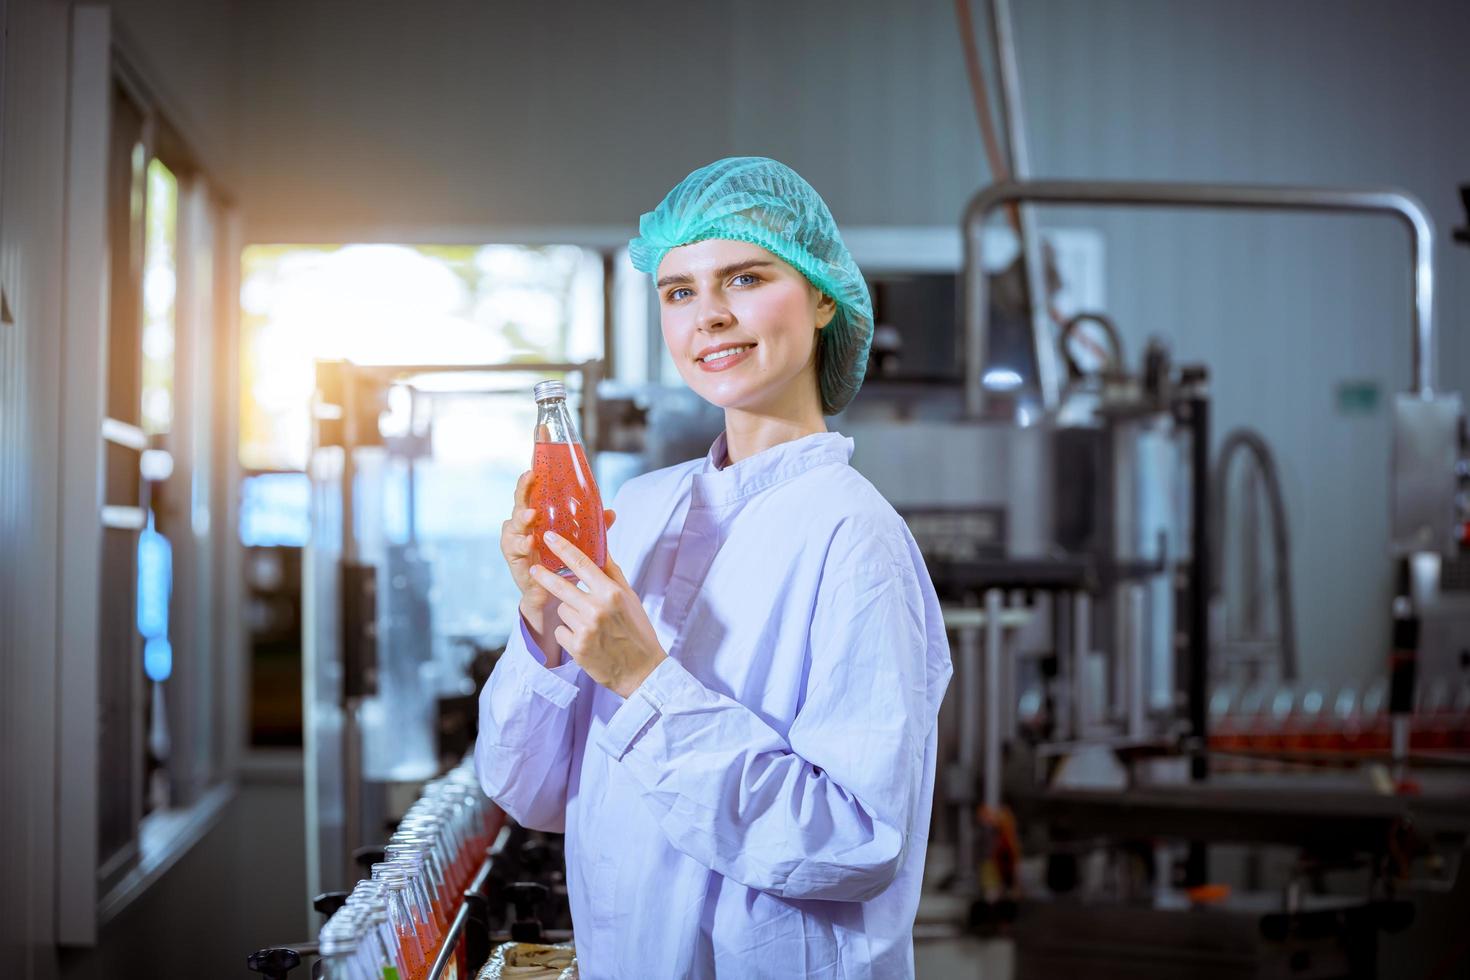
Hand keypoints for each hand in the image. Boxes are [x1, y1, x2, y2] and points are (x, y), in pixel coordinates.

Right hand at [501, 469, 615, 615]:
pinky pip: (514, 549)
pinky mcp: (514, 560)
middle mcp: (523, 525)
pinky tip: (529, 542)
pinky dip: (521, 545)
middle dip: (523, 490)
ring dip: (522, 518)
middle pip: (519, 502)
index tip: (534, 468)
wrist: (550, 594)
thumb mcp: (578, 541)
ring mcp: (516, 541)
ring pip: (513, 524)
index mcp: (537, 516)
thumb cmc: (560, 561)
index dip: (530, 479)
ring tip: (531, 514)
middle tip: (529, 479)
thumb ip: (592, 527)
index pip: (532, 493)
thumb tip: (611, 513)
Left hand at [528, 530, 666, 697]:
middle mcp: (597, 609)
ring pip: (561, 609)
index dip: (563, 548)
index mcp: (612, 593)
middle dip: (545, 576)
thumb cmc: (637, 631)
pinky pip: (560, 630)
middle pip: (561, 585)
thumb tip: (600, 549)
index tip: (549, 536)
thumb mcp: (630, 598)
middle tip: (535, 569)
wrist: (642, 671)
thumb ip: (612, 573)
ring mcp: (585, 629)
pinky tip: (586, 640)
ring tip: (590, 625)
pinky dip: (569, 633)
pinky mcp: (576, 648)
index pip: (583, 563)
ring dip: (570, 613)